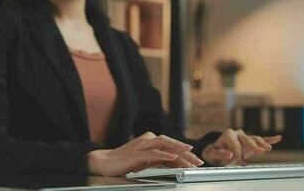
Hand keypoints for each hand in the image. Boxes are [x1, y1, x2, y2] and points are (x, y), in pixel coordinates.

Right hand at [87, 132, 203, 176]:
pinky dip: (164, 155)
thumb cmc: (124, 162)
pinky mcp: (136, 154)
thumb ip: (159, 160)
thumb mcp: (145, 160)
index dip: (184, 152)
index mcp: (150, 141)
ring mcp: (142, 146)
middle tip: (198, 161)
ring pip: (164, 145)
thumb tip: (176, 164)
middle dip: (186, 152)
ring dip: (179, 152)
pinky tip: (173, 158)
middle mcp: (147, 140)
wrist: (105, 162)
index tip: (195, 160)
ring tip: (191, 158)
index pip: (170, 145)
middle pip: (170, 143)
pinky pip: (153, 153)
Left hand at [202, 129, 281, 165]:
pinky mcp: (251, 141)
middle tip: (259, 152)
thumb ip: (220, 154)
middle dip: (253, 146)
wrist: (217, 152)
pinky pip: (261, 139)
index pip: (235, 144)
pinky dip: (269, 139)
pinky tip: (278, 138)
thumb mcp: (213, 154)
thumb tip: (229, 155)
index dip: (238, 153)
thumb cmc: (215, 153)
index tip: (240, 162)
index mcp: (228, 134)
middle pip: (247, 139)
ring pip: (255, 138)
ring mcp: (245, 136)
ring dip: (262, 143)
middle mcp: (237, 133)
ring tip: (268, 149)